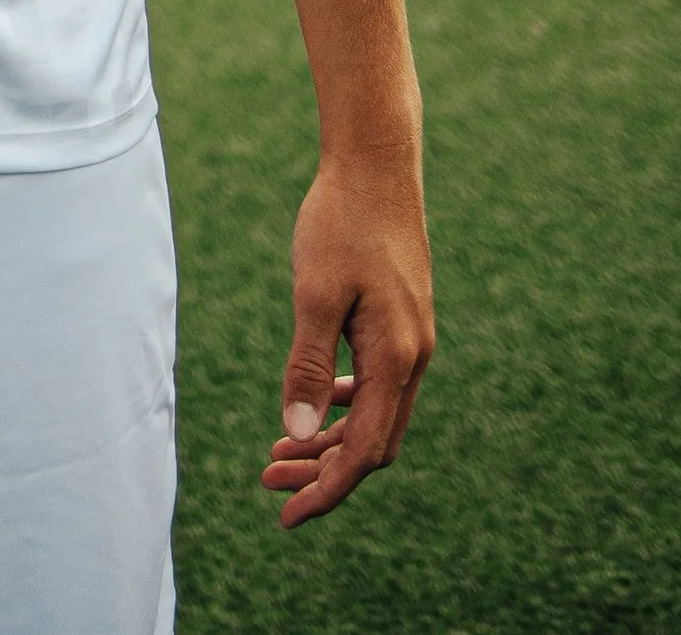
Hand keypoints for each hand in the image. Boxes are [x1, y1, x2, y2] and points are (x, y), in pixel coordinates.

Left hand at [261, 147, 433, 527]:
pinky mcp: (401, 322)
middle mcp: (413, 357)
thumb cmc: (341, 221)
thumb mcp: (314, 292)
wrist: (376, 164)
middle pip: (372, 444)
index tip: (286, 515)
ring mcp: (411, 340)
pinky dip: (345, 405)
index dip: (325, 490)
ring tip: (279, 452)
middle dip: (323, 471)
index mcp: (395, 359)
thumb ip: (307, 364)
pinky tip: (315, 404)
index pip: (362, 452)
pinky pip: (378, 386)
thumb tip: (296, 433)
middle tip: (268, 480)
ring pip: (375, 416)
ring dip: (330, 439)